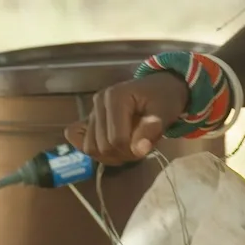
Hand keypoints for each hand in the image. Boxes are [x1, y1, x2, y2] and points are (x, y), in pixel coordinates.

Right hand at [66, 72, 188, 165]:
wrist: (160, 88)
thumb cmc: (164, 99)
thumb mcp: (165, 112)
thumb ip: (152, 129)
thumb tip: (139, 149)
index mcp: (115, 97)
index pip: (116, 140)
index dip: (132, 151)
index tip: (146, 146)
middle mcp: (98, 102)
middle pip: (101, 146)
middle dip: (122, 154)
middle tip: (139, 147)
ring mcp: (91, 111)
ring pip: (90, 148)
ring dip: (110, 156)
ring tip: (128, 147)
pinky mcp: (88, 119)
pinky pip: (79, 140)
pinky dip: (96, 150)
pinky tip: (112, 148)